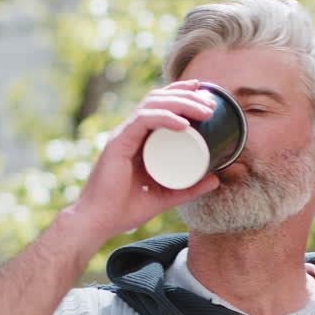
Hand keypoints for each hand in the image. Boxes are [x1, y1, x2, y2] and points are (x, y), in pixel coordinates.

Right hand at [63, 80, 221, 244]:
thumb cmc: (125, 209)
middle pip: (159, 99)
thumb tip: (216, 179)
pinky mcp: (117, 144)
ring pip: (152, 104)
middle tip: (211, 103)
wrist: (98, 222)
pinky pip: (142, 121)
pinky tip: (183, 123)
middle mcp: (130, 132)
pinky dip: (164, 118)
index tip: (205, 92)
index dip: (181, 93)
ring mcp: (123, 135)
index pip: (160, 104)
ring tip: (205, 110)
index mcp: (138, 138)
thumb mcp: (166, 196)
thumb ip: (189, 188)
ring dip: (181, 102)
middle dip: (187, 94)